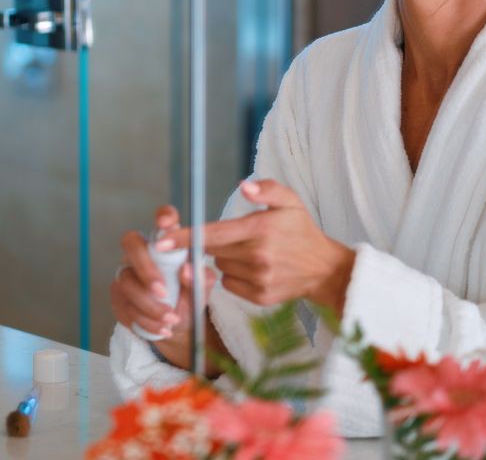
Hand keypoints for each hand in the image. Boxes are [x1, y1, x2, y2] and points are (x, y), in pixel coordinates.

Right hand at [111, 206, 216, 368]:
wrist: (179, 328)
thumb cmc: (190, 299)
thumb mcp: (202, 290)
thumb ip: (200, 278)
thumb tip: (187, 270)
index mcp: (168, 243)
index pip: (164, 220)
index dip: (163, 216)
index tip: (166, 223)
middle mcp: (143, 252)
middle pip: (131, 243)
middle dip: (145, 268)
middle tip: (162, 291)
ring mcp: (127, 273)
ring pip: (127, 281)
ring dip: (150, 305)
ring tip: (171, 320)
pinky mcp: (118, 296)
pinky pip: (126, 305)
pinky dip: (146, 321)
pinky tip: (162, 329)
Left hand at [161, 179, 354, 313]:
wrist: (323, 269)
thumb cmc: (301, 230)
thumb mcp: (290, 201)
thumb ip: (267, 190)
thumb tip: (243, 186)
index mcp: (260, 230)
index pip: (213, 234)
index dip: (186, 237)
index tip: (162, 241)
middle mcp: (258, 256)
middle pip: (213, 250)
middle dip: (213, 242)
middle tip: (232, 236)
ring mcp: (259, 280)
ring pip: (221, 266)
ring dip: (227, 258)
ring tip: (251, 251)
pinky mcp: (260, 297)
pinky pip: (230, 284)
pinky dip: (235, 276)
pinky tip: (254, 268)